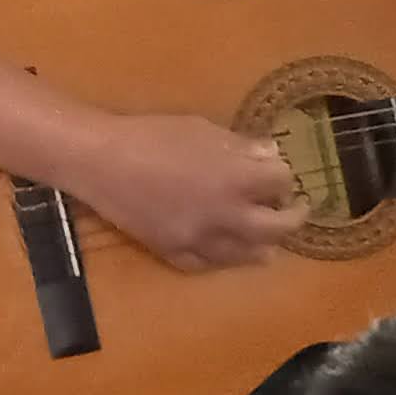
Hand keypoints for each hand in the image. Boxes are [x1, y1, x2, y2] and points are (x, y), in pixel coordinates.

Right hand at [71, 112, 302, 269]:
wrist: (100, 161)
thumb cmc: (152, 135)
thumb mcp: (203, 130)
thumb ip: (241, 147)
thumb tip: (272, 157)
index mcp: (236, 178)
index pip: (282, 182)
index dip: (285, 177)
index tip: (281, 174)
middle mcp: (226, 215)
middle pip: (278, 227)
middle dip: (293, 218)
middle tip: (295, 210)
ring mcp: (200, 239)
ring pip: (249, 254)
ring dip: (264, 244)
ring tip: (267, 238)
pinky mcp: (174, 253)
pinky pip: (208, 264)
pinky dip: (223, 258)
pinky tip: (227, 250)